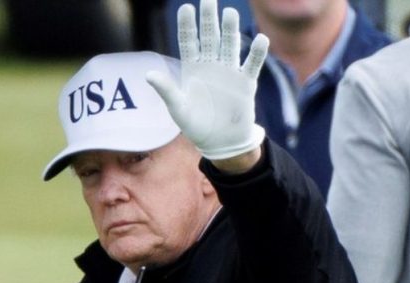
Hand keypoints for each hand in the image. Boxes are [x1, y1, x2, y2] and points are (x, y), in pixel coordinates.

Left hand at [145, 0, 268, 164]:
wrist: (220, 142)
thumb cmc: (196, 125)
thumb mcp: (178, 109)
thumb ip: (167, 90)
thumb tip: (149, 75)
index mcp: (193, 68)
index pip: (189, 41)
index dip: (187, 25)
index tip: (186, 8)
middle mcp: (211, 65)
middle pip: (210, 36)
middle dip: (209, 18)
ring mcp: (229, 72)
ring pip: (230, 45)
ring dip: (231, 30)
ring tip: (230, 13)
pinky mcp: (246, 83)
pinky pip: (252, 64)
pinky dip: (257, 53)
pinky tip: (261, 39)